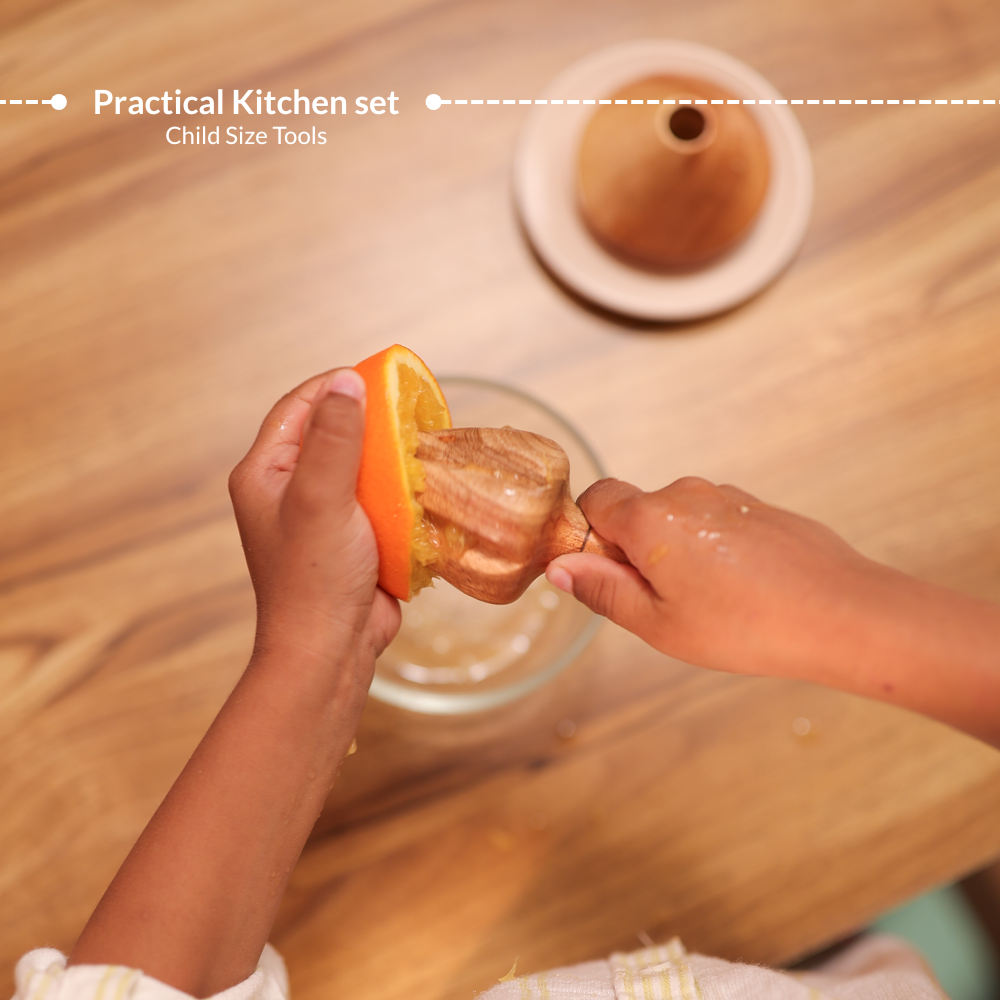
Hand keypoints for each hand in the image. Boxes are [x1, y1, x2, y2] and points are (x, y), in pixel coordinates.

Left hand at [229, 368, 399, 679]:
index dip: (335, 386)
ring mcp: (320, 515)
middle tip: (408, 411)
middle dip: (369, 421)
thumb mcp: (321, 498)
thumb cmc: (315, 578)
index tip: (379, 376)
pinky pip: (376, 499)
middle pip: (330, 433)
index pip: (298, 408)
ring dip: (389, 458)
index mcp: (265, 474)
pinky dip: (399, 490)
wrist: (331, 650)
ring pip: (358, 467)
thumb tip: (347, 382)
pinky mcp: (350, 538)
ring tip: (421, 447)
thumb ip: (334, 438)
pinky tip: (423, 487)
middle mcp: (288, 490)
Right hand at [546, 477, 999, 744]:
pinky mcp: (759, 508)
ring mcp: (727, 497)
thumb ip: (604, 590)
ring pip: (676, 517)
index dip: (589, 537)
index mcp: (650, 518)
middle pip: (635, 509)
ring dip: (674, 550)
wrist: (842, 613)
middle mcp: (685, 494)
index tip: (605, 576)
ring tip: (707, 601)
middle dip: (633, 549)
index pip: (593, 500)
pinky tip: (739, 590)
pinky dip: (711, 549)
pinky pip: (714, 521)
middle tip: (659, 600)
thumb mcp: (659, 624)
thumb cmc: (749, 625)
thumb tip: (562, 568)